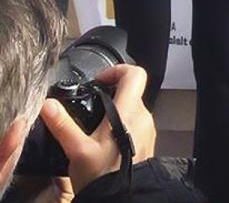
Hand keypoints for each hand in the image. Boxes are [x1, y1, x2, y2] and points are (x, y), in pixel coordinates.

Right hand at [40, 65, 154, 193]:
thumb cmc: (103, 175)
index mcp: (129, 112)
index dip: (117, 70)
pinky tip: (103, 140)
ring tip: (93, 125)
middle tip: (90, 104)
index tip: (99, 80)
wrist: (122, 197)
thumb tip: (49, 105)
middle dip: (110, 94)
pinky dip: (121, 124)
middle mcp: (143, 117)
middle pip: (131, 92)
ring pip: (132, 108)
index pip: (135, 74)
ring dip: (115, 110)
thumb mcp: (77, 149)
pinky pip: (135, 123)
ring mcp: (147, 129)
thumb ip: (63, 125)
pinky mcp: (146, 141)